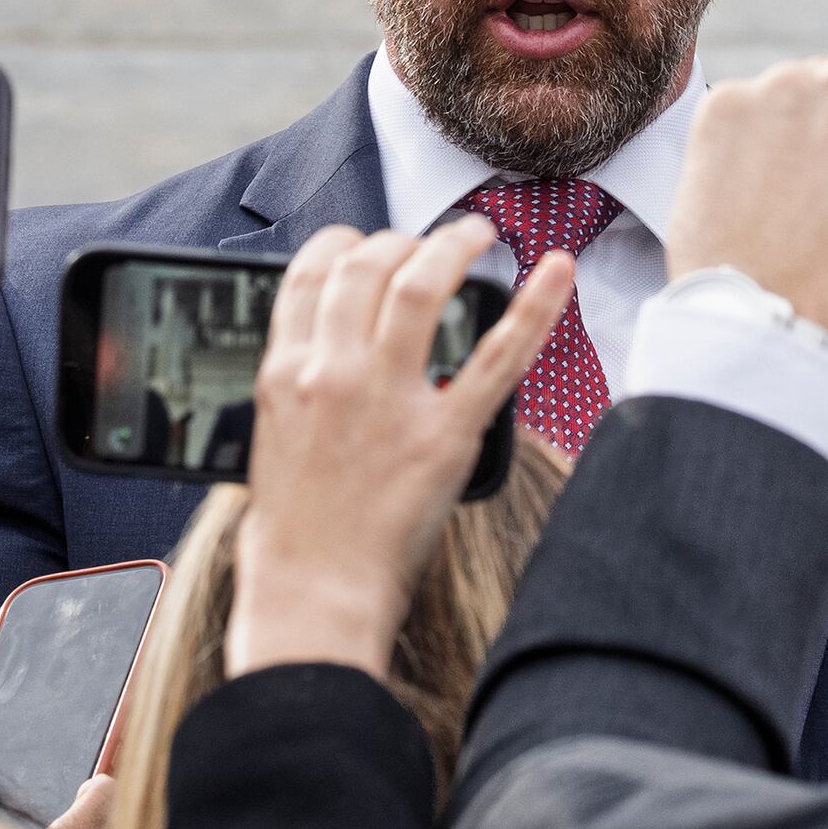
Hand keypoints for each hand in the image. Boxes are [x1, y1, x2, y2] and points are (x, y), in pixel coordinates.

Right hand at [227, 221, 569, 678]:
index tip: (367, 245)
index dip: (344, 243)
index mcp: (285, 372)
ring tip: (479, 233)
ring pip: (421, 287)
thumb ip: (298, 379)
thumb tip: (325, 341)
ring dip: (454, 245)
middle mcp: (332, 373)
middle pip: (368, 265)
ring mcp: (388, 401)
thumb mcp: (270, 435)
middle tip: (433, 242)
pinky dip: (534, 308)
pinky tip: (556, 271)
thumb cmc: (292, 529)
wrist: (311, 595)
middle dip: (403, 239)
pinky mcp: (443, 438)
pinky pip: (495, 358)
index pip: (310, 272)